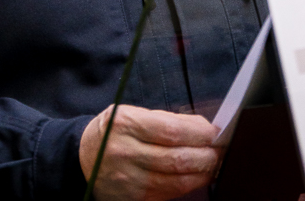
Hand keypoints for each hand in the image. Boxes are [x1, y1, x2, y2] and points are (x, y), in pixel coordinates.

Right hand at [79, 104, 220, 200]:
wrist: (84, 159)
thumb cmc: (113, 131)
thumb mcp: (131, 113)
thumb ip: (164, 120)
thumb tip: (202, 128)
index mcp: (125, 124)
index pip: (172, 131)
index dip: (199, 133)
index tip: (215, 131)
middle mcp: (126, 153)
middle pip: (178, 159)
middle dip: (207, 155)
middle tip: (220, 149)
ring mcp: (130, 180)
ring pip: (177, 181)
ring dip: (202, 173)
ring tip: (213, 162)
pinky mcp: (135, 199)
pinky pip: (169, 194)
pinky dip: (188, 185)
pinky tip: (196, 176)